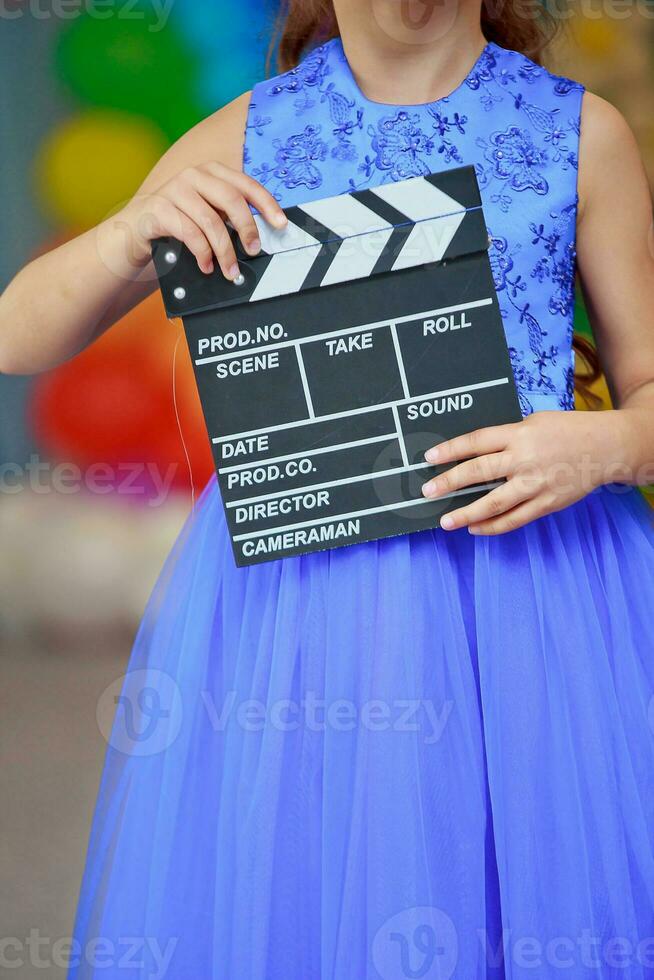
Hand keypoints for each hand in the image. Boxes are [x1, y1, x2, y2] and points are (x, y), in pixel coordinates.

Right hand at [118, 162, 286, 278]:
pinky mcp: (158, 207)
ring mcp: (174, 189)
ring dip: (224, 251)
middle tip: (254, 251)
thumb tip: (259, 239)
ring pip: (211, 221)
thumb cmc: (180, 224)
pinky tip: (206, 266)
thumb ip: (228, 217)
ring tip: (230, 271)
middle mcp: (194, 175)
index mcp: (212, 172)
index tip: (281, 224)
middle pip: (231, 200)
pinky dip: (202, 254)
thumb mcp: (208, 215)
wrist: (138, 229)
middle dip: (247, 229)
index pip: (246, 184)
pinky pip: (189, 233)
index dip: (267, 204)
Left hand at [421, 410, 629, 534]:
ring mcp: (536, 484)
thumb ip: (507, 437)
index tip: (429, 458)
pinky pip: (514, 519)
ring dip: (467, 514)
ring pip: (494, 503)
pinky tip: (475, 528)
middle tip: (427, 492)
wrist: (607, 447)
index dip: (450, 450)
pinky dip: (492, 526)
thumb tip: (476, 452)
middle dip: (449, 482)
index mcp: (519, 434)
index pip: (476, 441)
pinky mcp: (547, 503)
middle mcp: (524, 459)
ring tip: (446, 521)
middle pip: (479, 472)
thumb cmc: (567, 431)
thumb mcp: (535, 422)